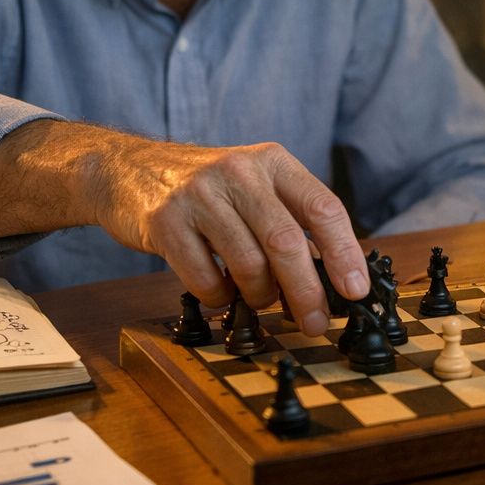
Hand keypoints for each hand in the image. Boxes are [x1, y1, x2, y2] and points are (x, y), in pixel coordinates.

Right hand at [86, 135, 369, 335]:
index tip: (356, 291)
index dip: (345, 253)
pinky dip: (220, 297)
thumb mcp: (255, 187)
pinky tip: (220, 291)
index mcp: (273, 162)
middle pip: (285, 242)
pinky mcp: (166, 221)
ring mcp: (200, 195)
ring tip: (259, 299)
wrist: (129, 170)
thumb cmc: (207, 190)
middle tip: (315, 322)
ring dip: (260, 296)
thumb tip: (332, 281)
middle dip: (307, 292)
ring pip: (248, 265)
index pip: (323, 208)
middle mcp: (239, 171)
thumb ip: (291, 224)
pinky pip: (206, 279)